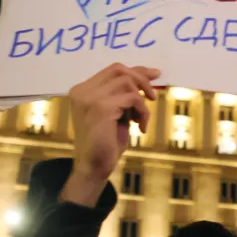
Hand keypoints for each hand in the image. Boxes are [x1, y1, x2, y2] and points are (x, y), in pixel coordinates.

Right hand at [60, 64, 158, 206]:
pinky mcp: (101, 107)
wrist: (94, 166)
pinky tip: (140, 127)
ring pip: (127, 82)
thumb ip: (124, 94)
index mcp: (82, 90)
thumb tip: (149, 74)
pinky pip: (133, 98)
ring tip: (140, 119)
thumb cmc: (106, 143)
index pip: (112, 69)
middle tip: (153, 96)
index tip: (155, 74)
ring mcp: (90, 98)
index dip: (136, 70)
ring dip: (141, 101)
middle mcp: (82, 91)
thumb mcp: (117, 112)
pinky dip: (143, 112)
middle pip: (119, 69)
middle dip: (141, 79)